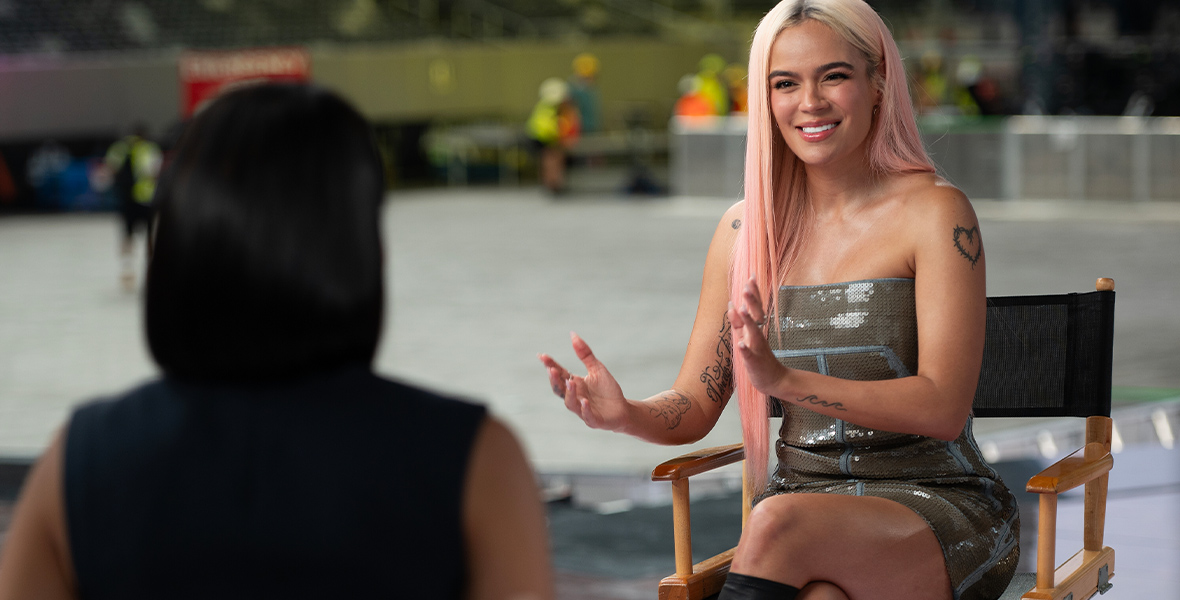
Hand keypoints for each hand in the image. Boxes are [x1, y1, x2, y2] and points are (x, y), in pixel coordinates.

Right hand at [538, 332, 630, 431]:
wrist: (622, 410)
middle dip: (554, 380)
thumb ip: (585, 354)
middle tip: (551, 369)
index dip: (550, 366)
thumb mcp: (597, 368)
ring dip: (570, 393)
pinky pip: (587, 415)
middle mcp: (575, 397)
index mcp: (574, 384)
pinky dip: (584, 409)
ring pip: (570, 403)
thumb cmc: (608, 390)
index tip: (542, 356)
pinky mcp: (594, 420)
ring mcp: (582, 410)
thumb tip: (572, 334)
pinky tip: (585, 401)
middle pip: (559, 389)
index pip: (560, 374)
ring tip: (571, 382)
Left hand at [728, 277, 788, 394]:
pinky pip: (749, 355)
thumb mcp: (747, 337)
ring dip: (748, 321)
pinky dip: (745, 350)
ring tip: (742, 310)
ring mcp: (757, 348)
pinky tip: (740, 345)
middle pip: (756, 315)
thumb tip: (732, 304)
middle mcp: (758, 336)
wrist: (774, 381)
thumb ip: (739, 321)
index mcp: (756, 329)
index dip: (753, 293)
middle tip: (747, 285)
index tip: (751, 276)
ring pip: (753, 333)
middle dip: (751, 301)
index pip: (755, 307)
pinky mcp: (754, 362)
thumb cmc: (759, 357)